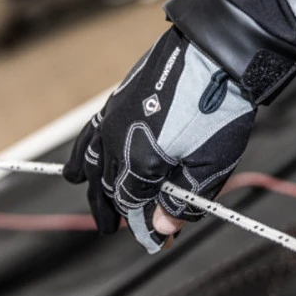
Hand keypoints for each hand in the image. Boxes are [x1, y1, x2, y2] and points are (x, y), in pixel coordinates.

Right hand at [63, 26, 255, 253]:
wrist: (216, 55)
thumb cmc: (221, 110)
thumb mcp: (212, 164)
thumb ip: (184, 200)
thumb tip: (162, 228)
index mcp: (141, 161)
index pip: (133, 204)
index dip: (144, 226)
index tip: (158, 241)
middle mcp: (118, 141)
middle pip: (110, 187)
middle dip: (115, 212)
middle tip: (116, 230)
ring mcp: (112, 119)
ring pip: (93, 164)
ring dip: (94, 191)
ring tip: (98, 212)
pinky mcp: (115, 103)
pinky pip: (89, 136)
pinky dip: (81, 157)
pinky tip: (75, 171)